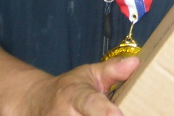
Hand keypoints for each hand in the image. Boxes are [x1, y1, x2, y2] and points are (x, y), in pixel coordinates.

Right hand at [19, 56, 141, 115]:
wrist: (38, 102)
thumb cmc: (70, 87)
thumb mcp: (90, 73)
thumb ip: (113, 70)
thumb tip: (135, 62)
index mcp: (75, 95)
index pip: (91, 103)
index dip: (104, 111)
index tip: (118, 115)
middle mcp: (65, 115)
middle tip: (127, 113)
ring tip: (118, 114)